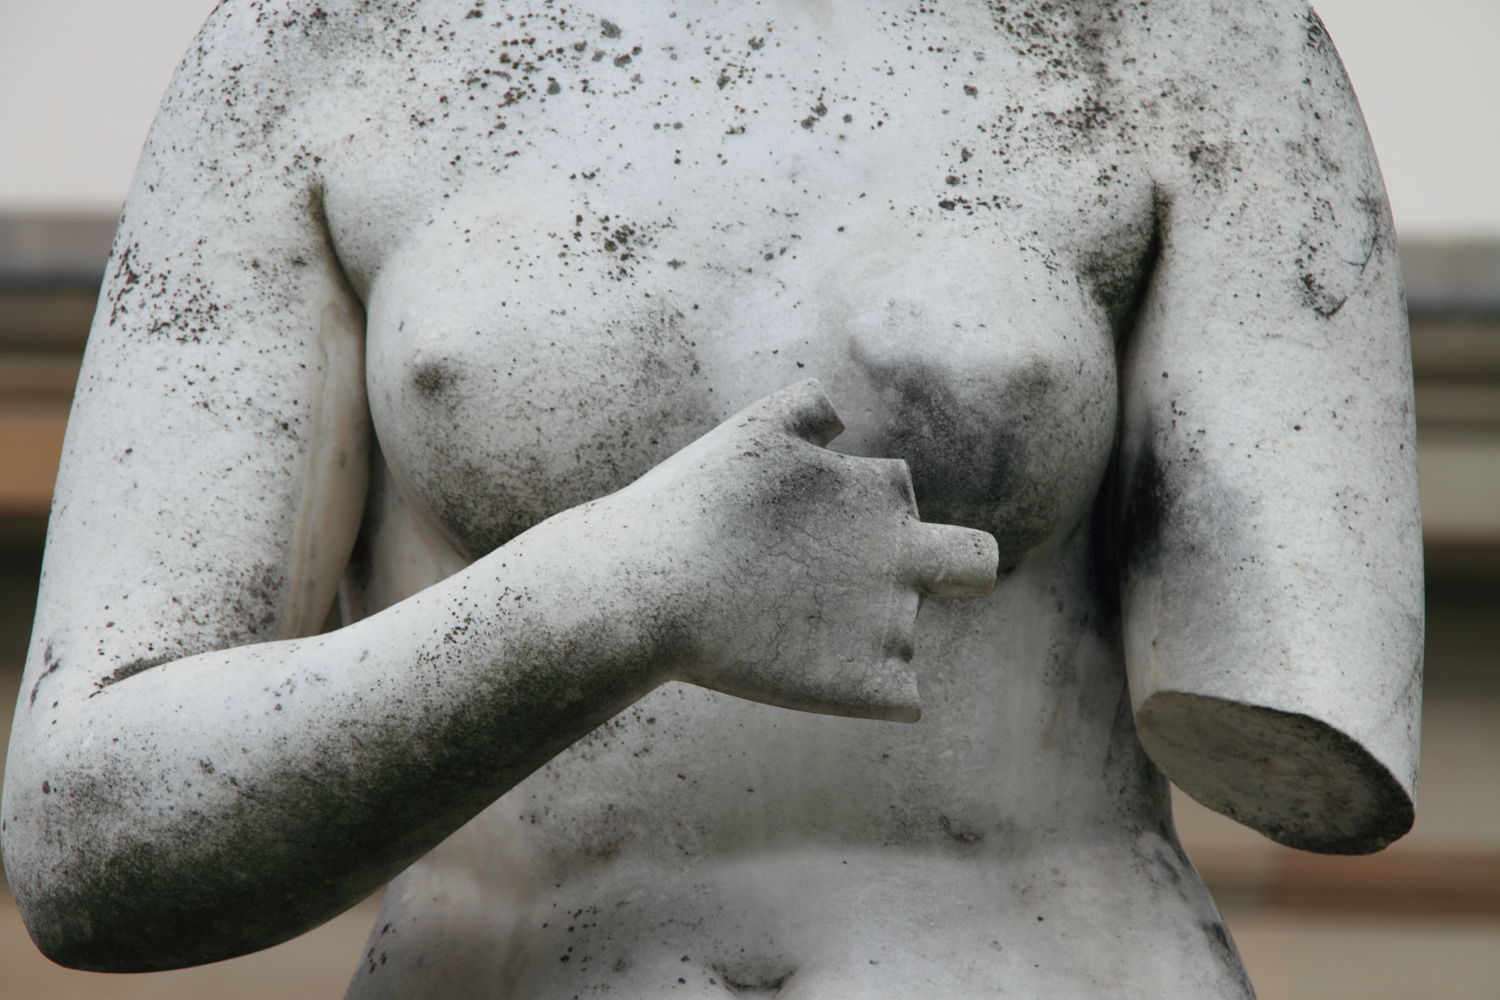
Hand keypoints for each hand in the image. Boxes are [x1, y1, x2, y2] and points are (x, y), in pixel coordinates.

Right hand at [615, 379, 997, 721]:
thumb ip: (810, 408)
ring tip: (776, 636)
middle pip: (977, 564)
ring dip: (856, 640)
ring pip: (902, 640)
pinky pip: (901, 698)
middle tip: (849, 593)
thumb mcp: (755, 429)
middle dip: (945, 570)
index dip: (859, 517)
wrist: (650, 590)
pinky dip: (861, 691)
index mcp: (884, 491)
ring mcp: (895, 625)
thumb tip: (841, 416)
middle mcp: (905, 556)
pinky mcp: (878, 686)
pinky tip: (800, 675)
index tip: (797, 536)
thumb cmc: (693, 506)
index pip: (901, 503)